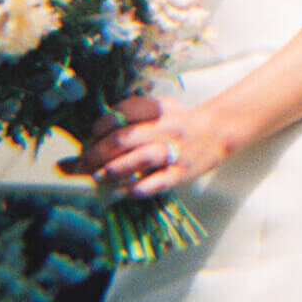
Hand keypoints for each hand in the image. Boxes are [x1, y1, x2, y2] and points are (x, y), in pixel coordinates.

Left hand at [60, 90, 222, 196]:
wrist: (216, 133)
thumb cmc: (177, 121)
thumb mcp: (157, 109)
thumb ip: (129, 116)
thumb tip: (90, 135)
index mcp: (158, 108)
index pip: (123, 112)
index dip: (102, 124)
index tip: (93, 135)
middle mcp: (165, 128)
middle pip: (125, 138)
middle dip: (98, 152)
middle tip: (85, 162)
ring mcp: (174, 151)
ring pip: (140, 159)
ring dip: (114, 169)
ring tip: (99, 176)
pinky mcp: (181, 173)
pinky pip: (156, 183)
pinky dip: (136, 189)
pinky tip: (120, 193)